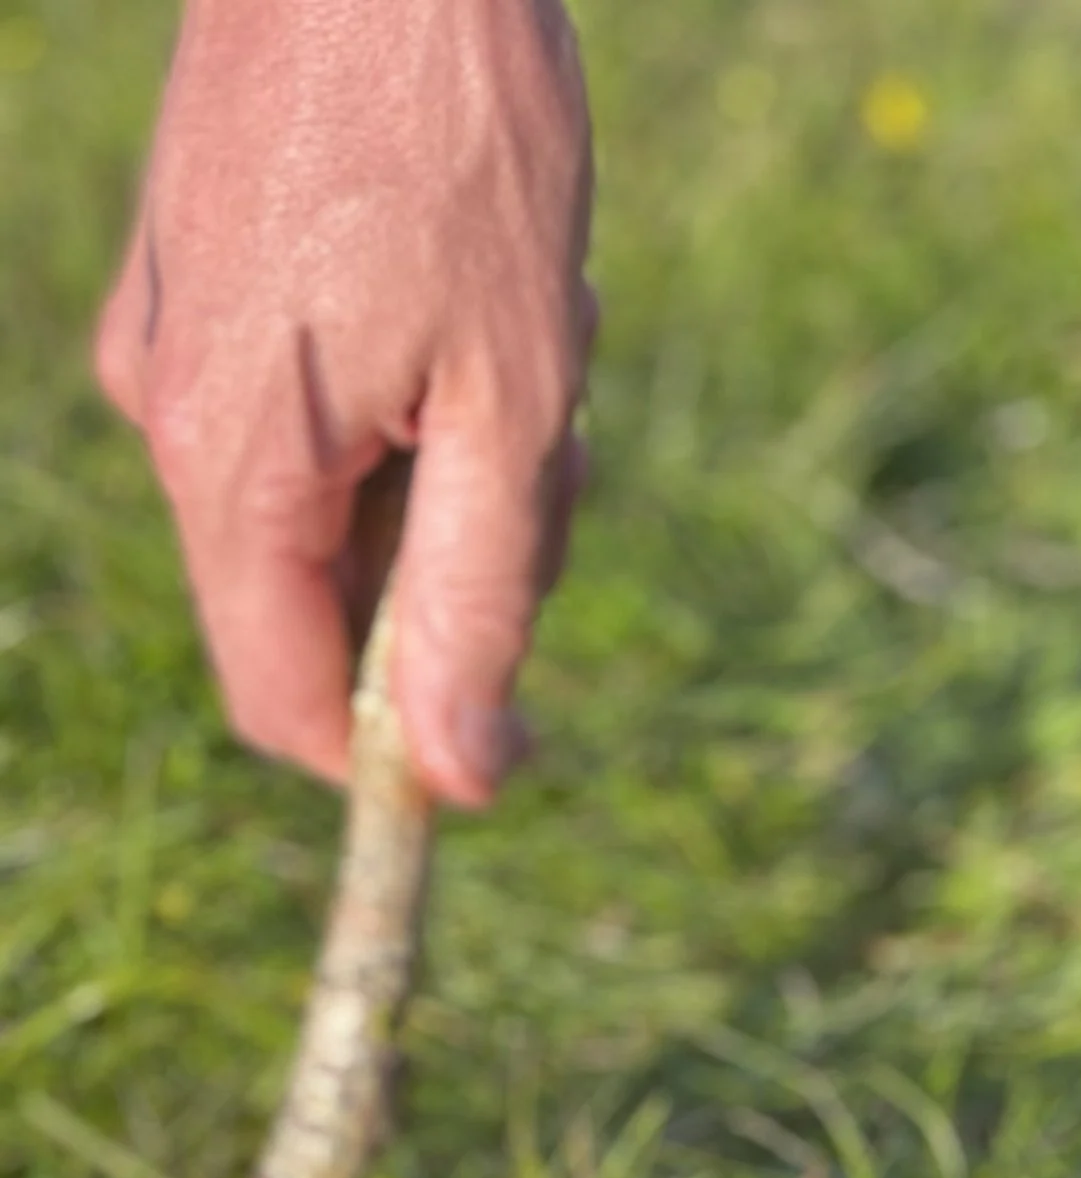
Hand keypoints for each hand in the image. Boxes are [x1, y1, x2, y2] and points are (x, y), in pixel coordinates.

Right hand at [97, 0, 593, 806]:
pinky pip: (309, 414)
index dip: (397, 755)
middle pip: (319, 606)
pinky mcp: (192, 280)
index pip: (285, 702)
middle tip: (559, 460)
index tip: (511, 736)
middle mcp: (168, 416)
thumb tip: (459, 779)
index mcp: (236, 466)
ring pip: (329, 506)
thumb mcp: (515, 409)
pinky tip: (471, 289)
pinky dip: (409, 397)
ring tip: (526, 335)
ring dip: (449, 472)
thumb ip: (478, 605)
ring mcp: (169, 341)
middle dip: (453, 573)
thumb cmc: (462, 142)